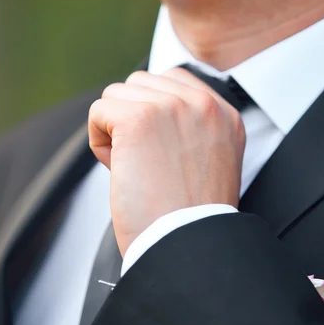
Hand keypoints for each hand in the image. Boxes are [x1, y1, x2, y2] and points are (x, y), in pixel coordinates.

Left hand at [89, 68, 245, 254]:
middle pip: (141, 84)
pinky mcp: (138, 119)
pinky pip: (98, 112)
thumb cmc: (188, 217)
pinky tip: (120, 170)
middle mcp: (204, 104)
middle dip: (132, 120)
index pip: (173, 80)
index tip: (158, 150)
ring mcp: (172, 107)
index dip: (152, 111)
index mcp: (225, 115)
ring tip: (136, 168)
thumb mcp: (209, 161)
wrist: (186, 244)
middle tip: (147, 164)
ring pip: (116, 95)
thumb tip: (142, 108)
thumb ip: (188, 128)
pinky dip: (99, 143)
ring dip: (115, 130)